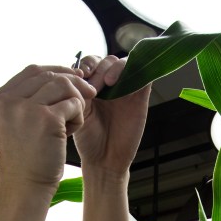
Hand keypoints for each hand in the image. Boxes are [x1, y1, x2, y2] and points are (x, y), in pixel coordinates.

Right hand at [0, 64, 97, 192]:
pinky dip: (78, 116)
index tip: (72, 78)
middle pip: (49, 74)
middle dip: (72, 82)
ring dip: (75, 101)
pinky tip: (71, 132)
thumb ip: (25, 101)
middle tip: (89, 94)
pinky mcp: (47, 119)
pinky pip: (73, 104)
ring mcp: (26, 109)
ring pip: (63, 85)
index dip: (55, 70)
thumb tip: (55, 77)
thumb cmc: (24, 161)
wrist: (23, 189)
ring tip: (72, 121)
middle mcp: (8, 101)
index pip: (31, 71)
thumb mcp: (14, 125)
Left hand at [71, 55, 151, 175]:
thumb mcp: (77, 112)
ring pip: (123, 63)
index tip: (79, 76)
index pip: (90, 63)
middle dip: (98, 67)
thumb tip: (76, 72)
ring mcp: (125, 89)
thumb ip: (77, 91)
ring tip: (107, 82)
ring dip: (114, 67)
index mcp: (91, 86)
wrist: (105, 160)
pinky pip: (143, 75)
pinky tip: (121, 81)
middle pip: (106, 60)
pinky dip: (135, 70)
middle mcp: (109, 85)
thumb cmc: (88, 139)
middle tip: (93, 85)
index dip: (86, 65)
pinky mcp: (140, 96)